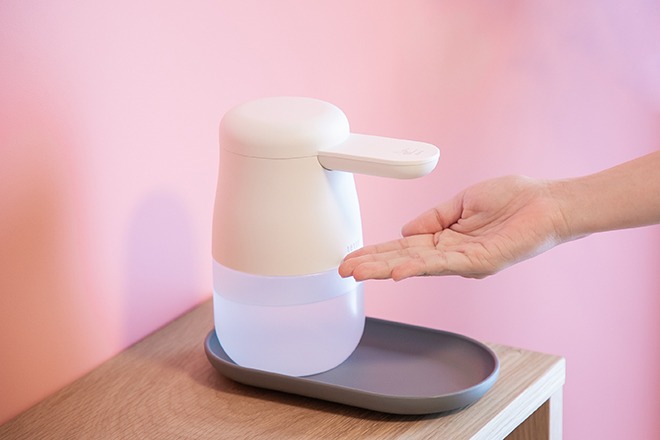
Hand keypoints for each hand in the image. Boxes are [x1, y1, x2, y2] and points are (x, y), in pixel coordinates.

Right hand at [339, 175, 567, 280]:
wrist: (548, 202)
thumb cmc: (513, 200)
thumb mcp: (462, 201)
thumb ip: (433, 217)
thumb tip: (405, 232)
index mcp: (445, 239)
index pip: (403, 247)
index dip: (376, 252)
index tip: (352, 258)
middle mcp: (451, 254)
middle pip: (404, 260)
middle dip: (373, 265)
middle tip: (345, 271)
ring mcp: (464, 261)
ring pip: (418, 266)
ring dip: (386, 269)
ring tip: (360, 273)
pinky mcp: (480, 261)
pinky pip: (444, 265)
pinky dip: (419, 268)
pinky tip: (398, 271)